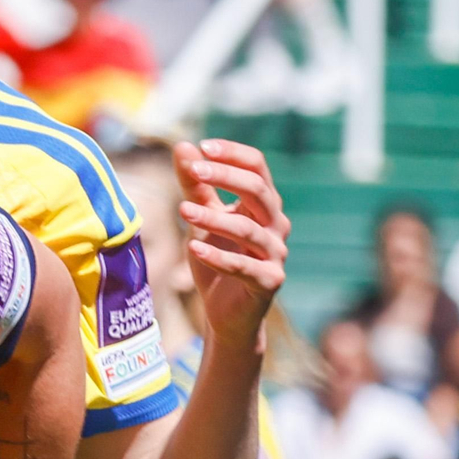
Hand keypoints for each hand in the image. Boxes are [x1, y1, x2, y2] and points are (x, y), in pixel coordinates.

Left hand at [172, 140, 288, 351]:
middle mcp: (275, 225)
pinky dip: (218, 257)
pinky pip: (244, 267)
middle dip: (225, 177)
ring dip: (214, 218)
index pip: (258, 167)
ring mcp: (275, 254)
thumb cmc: (217, 257)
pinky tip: (193, 248)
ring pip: (248, 230)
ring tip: (182, 210)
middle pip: (258, 191)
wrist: (226, 313)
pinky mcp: (269, 282)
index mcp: (264, 204)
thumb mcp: (201, 217)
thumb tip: (182, 145)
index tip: (203, 147)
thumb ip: (195, 185)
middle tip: (194, 171)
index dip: (233, 154)